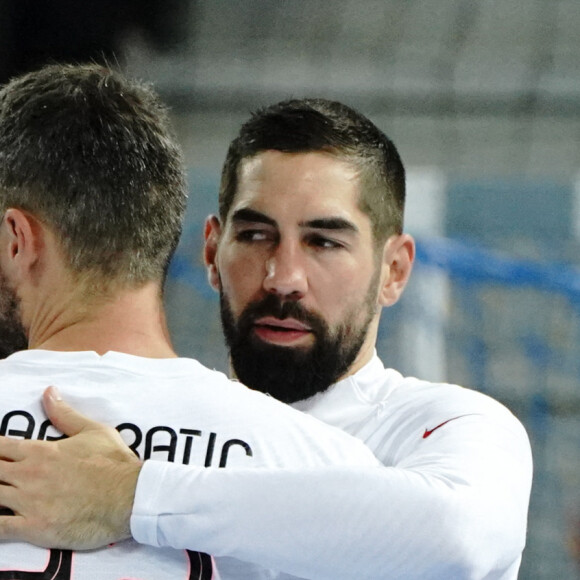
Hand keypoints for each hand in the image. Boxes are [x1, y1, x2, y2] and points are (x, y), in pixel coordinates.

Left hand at [0, 386, 142, 548]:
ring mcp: (28, 502)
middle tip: (3, 473)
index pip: (1, 446)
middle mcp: (28, 475)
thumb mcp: (93, 431)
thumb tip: (49, 392)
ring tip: (2, 493)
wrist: (128, 496)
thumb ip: (65, 414)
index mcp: (40, 451)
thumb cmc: (113, 463)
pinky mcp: (34, 528)